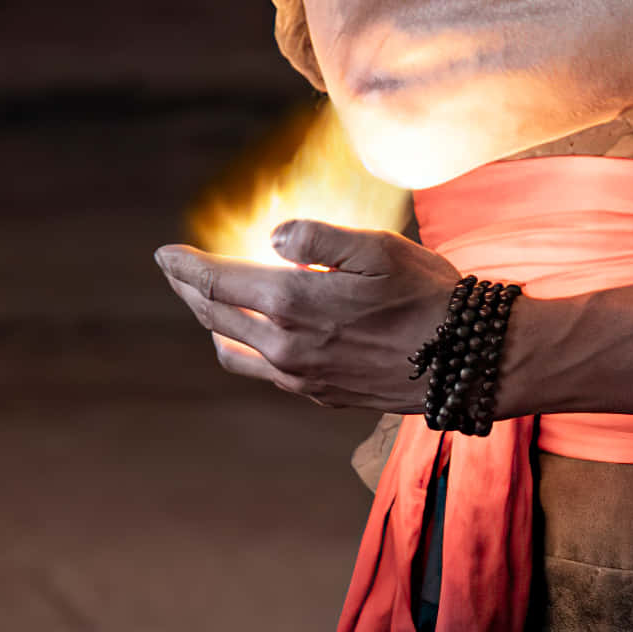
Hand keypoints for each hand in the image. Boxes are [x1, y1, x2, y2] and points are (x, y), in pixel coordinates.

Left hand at [153, 221, 461, 408]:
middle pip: (214, 317)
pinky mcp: (320, 394)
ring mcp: (301, 376)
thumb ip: (316, 238)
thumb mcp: (378, 247)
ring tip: (209, 304)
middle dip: (189, 290)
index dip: (185, 267)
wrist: (468, 361)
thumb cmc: (429, 295)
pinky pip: (265, 372)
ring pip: (233, 350)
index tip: (164, 254)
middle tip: (177, 271)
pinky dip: (247, 349)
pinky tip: (258, 336)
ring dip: (212, 324)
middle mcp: (286, 346)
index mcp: (294, 304)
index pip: (217, 283)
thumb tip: (273, 238)